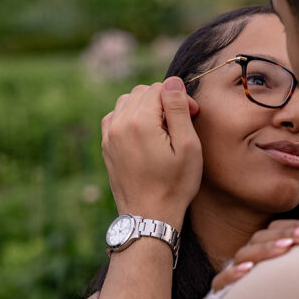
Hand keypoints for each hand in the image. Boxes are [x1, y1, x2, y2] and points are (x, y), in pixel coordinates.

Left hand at [102, 77, 202, 224]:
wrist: (149, 217)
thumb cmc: (174, 185)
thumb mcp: (187, 146)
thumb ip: (178, 109)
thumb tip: (172, 81)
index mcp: (139, 121)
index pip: (159, 88)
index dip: (179, 98)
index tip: (192, 116)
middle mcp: (118, 124)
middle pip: (142, 92)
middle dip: (162, 100)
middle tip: (180, 123)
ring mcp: (109, 136)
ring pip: (127, 102)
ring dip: (146, 108)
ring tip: (162, 128)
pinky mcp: (106, 147)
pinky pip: (116, 117)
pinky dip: (130, 118)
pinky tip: (144, 134)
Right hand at [212, 218, 298, 291]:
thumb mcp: (291, 279)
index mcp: (262, 250)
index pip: (275, 230)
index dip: (295, 225)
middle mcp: (247, 258)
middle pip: (261, 237)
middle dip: (286, 234)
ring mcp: (232, 273)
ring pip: (245, 254)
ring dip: (266, 249)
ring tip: (286, 247)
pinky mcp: (220, 291)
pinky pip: (222, 280)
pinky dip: (234, 273)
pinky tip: (248, 270)